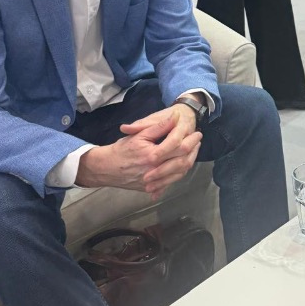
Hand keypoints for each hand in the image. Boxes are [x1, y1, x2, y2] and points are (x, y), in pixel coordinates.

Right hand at [77, 104, 201, 200]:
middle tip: (198, 142)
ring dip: (189, 162)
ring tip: (193, 152)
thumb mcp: (139, 134)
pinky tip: (182, 165)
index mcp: (152, 156)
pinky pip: (170, 183)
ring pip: (179, 174)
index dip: (191, 140)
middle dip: (194, 151)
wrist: (106, 168)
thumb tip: (175, 117)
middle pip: (183, 163)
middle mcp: (154, 171)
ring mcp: (153, 182)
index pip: (179, 148)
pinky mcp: (150, 188)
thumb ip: (158, 126)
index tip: (197, 133)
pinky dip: (179, 174)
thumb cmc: (122, 149)